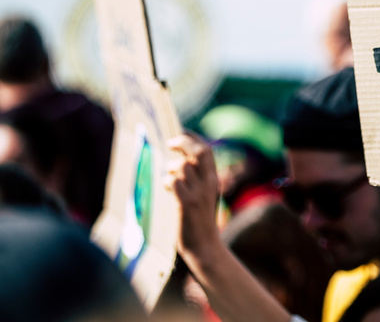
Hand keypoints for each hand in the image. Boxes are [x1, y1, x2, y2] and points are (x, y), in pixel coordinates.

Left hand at [165, 134, 221, 262]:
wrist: (205, 246)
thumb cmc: (200, 221)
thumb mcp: (204, 196)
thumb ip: (196, 180)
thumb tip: (179, 164)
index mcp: (213, 179)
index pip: (207, 150)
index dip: (193, 138)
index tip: (181, 133)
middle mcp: (209, 183)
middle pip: (199, 151)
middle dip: (183, 142)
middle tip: (170, 143)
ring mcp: (199, 193)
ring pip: (182, 166)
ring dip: (170, 167)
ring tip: (167, 176)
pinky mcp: (187, 204)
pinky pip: (174, 182)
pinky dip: (167, 181)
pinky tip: (166, 188)